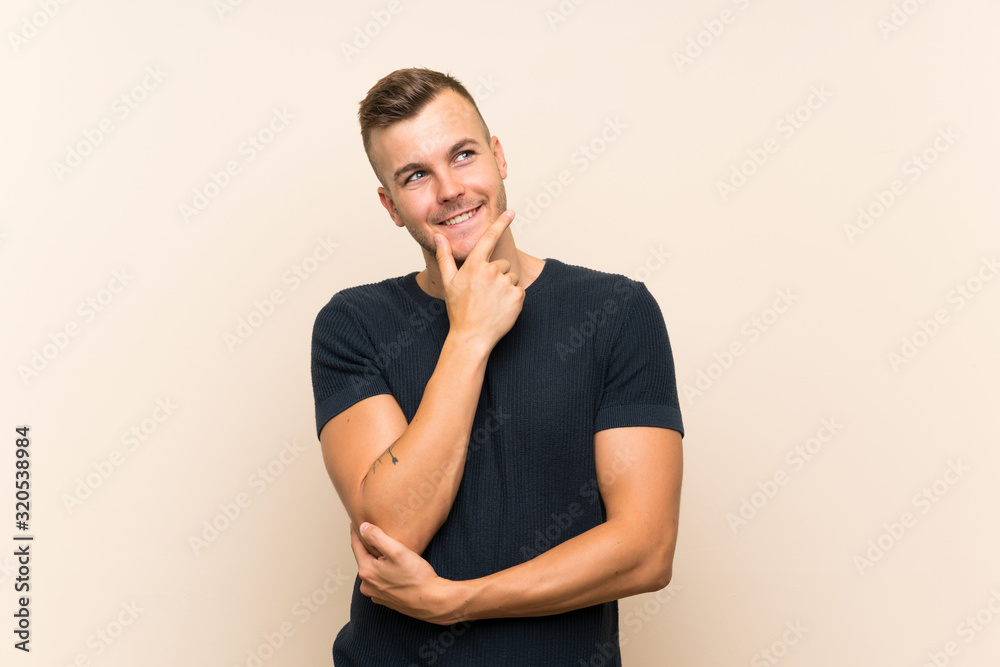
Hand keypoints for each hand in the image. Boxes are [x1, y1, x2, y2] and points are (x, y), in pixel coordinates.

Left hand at [350, 522, 465, 624]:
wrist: (432, 601)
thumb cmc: (417, 577)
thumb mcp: (397, 551)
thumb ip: (377, 537)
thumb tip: (363, 528)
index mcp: (367, 571)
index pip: (356, 546)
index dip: (356, 532)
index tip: (356, 522)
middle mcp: (367, 585)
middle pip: (364, 558)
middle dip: (368, 547)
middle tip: (374, 533)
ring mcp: (376, 594)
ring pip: (373, 569)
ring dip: (377, 560)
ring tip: (386, 550)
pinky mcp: (385, 599)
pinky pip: (380, 580)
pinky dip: (384, 572)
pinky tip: (395, 568)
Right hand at [434, 210, 524, 350]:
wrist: (472, 336)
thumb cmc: (459, 310)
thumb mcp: (449, 282)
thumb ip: (445, 257)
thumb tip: (438, 237)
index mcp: (475, 265)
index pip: (489, 238)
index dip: (501, 223)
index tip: (511, 213)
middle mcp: (491, 271)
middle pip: (503, 264)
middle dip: (497, 275)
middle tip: (485, 293)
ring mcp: (506, 284)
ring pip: (512, 277)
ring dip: (506, 287)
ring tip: (492, 302)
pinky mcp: (518, 296)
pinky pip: (520, 290)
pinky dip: (513, 298)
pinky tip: (501, 308)